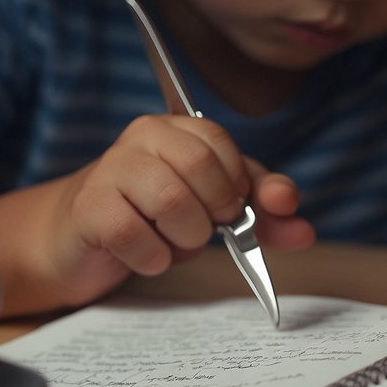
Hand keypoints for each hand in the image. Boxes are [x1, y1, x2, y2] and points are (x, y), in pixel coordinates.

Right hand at [44, 114, 313, 305]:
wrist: (83, 238)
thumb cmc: (154, 218)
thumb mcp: (214, 210)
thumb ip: (262, 214)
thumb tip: (304, 230)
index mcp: (177, 128)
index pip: (221, 144)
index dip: (236, 185)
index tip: (230, 210)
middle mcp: (142, 137)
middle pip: (200, 168)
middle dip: (212, 212)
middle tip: (201, 230)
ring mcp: (110, 168)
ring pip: (172, 201)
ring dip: (183, 238)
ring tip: (170, 242)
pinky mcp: (88, 206)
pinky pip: (134, 234)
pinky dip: (151, 258)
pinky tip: (145, 255)